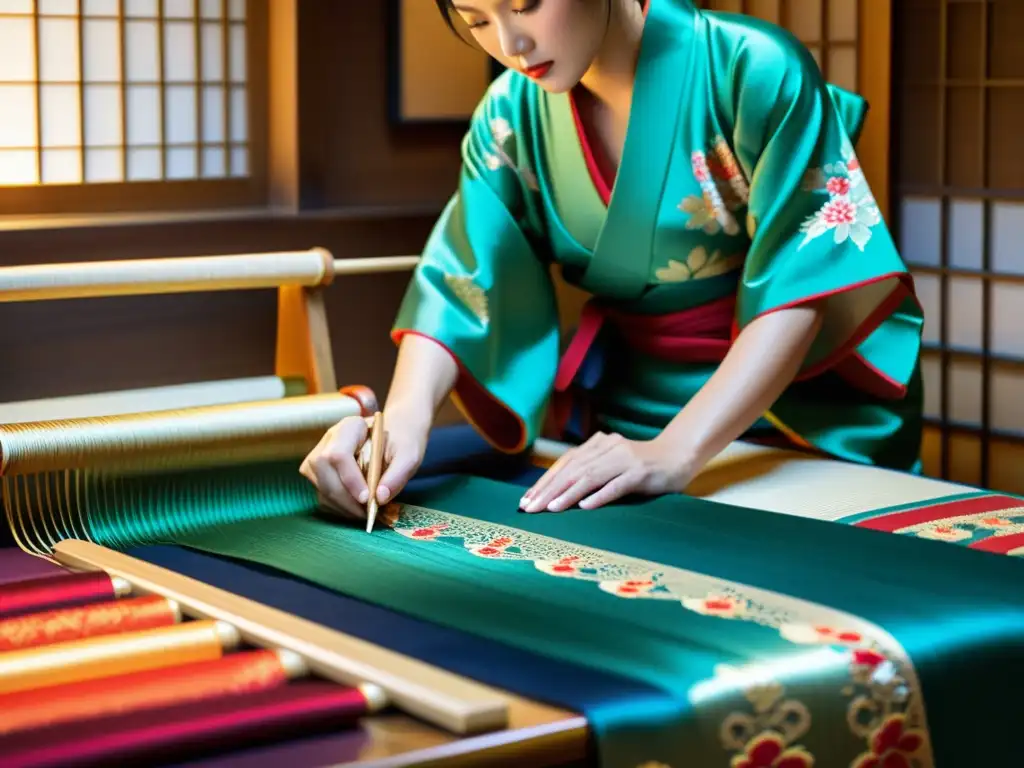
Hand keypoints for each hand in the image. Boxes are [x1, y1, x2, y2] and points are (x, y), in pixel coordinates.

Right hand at [299, 414, 426, 521]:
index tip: (367, 498)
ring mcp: (319, 455)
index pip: (339, 454)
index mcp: (351, 427)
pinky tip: (357, 510)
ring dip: (342, 506)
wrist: (395, 436)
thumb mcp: (409, 455)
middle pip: (324, 471)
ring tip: (365, 513)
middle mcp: (330, 439)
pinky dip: (339, 508)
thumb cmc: (402, 443)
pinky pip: (322, 495)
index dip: (349, 479)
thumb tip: (380, 498)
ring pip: (320, 486)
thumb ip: (398, 474)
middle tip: (368, 513)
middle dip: (345, 499)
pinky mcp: (317, 473)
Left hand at [520, 431, 694, 512]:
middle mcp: (608, 448)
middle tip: (530, 508)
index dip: (544, 481)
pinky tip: (585, 507)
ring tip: (550, 508)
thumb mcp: (612, 464)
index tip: (527, 499)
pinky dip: (599, 496)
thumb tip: (556, 492)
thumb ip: (590, 471)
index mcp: (598, 444)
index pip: (565, 463)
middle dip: (548, 490)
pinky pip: (616, 485)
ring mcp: (625, 459)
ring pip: (590, 477)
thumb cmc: (641, 466)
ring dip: (568, 494)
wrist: (678, 456)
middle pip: (572, 470)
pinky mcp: (641, 472)